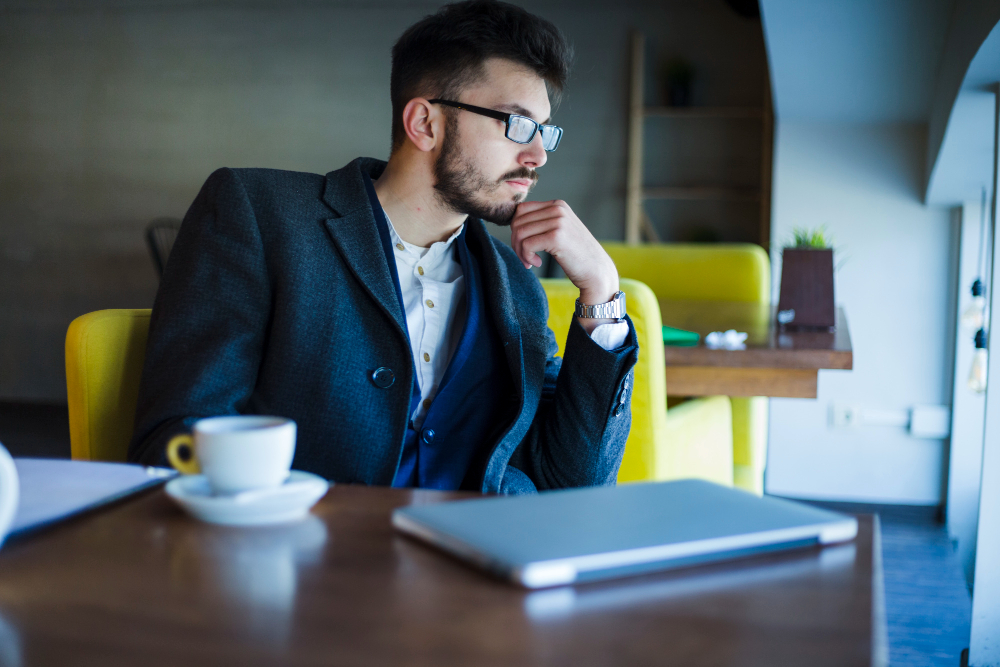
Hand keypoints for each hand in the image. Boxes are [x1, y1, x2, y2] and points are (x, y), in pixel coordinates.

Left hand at [510, 200, 619, 330]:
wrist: (597, 271)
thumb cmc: (576, 255)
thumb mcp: (560, 230)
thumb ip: (542, 222)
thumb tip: (513, 222)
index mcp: (557, 205)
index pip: (521, 210)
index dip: (516, 229)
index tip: (524, 246)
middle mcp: (558, 209)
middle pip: (517, 221)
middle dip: (516, 242)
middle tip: (525, 257)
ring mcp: (558, 222)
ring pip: (519, 233)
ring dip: (520, 251)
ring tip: (530, 262)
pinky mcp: (556, 237)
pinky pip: (526, 245)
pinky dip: (526, 257)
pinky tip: (536, 263)